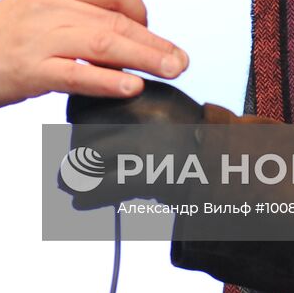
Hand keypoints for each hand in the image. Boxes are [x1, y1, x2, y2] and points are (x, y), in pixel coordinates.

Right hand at [0, 0, 187, 116]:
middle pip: (117, 18)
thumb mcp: (30, 10)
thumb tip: (112, 36)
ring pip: (106, 43)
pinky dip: (109, 81)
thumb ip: (68, 16)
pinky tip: (130, 88)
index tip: (151, 30)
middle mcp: (49, 5)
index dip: (141, 9)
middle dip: (155, 40)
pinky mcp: (29, 71)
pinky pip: (78, 74)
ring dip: (146, 57)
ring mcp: (39, 38)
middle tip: (180, 59)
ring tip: (170, 70)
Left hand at [62, 79, 203, 209]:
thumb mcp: (159, 99)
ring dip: (78, 175)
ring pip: (88, 159)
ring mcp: (142, 144)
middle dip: (78, 149)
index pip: (84, 101)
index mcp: (138, 91)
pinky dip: (87, 197)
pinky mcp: (146, 175)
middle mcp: (138, 113)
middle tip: (82, 162)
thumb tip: (75, 108)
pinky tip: (80, 201)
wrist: (221, 163)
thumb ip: (124, 98)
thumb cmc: (187, 132)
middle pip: (82, 131)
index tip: (80, 130)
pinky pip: (102, 187)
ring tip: (72, 183)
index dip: (76, 118)